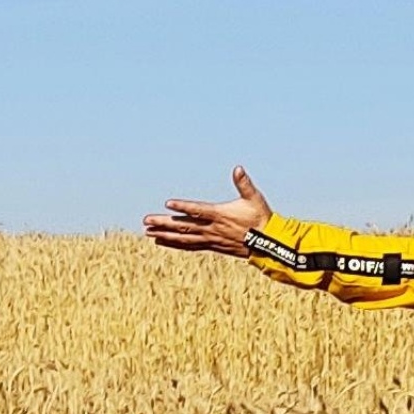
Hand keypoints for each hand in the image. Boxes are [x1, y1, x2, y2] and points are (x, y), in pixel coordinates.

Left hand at [144, 166, 272, 255]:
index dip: (183, 207)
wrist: (267, 244)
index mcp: (220, 215)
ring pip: (184, 239)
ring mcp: (210, 239)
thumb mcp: (254, 198)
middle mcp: (212, 228)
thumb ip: (244, 184)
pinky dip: (175, 244)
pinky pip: (189, 246)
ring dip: (166, 235)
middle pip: (184, 226)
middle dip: (164, 224)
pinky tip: (163, 242)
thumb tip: (238, 168)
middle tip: (147, 221)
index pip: (197, 210)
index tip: (168, 204)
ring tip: (149, 233)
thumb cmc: (260, 218)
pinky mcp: (212, 246)